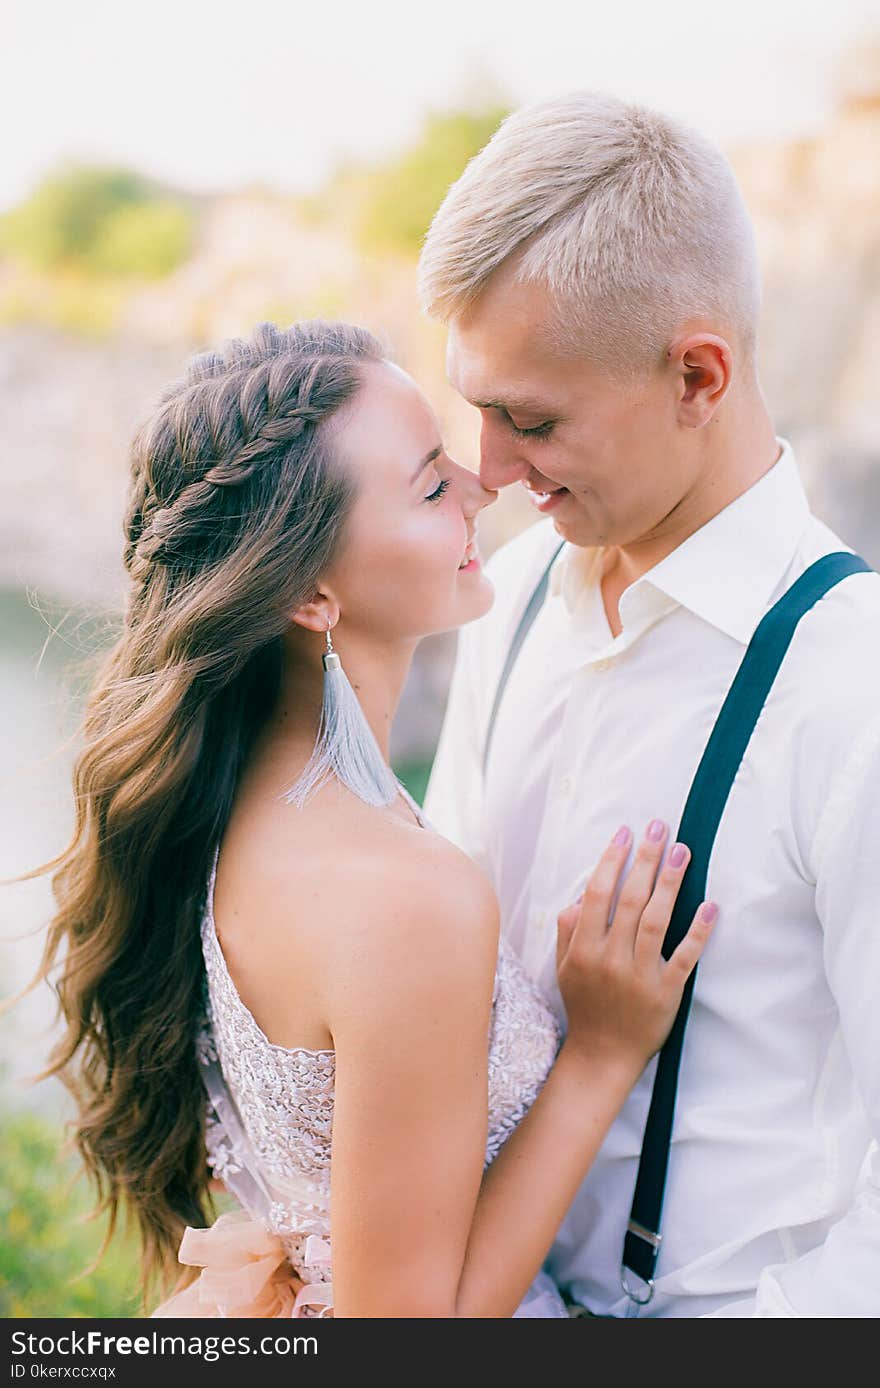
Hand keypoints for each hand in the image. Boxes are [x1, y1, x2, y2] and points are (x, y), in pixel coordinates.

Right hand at [555, 821, 716, 1071]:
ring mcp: (640, 975)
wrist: (603, 1055)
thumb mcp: (564, 967)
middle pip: (629, 899)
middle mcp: (611, 958)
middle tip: (659, 828)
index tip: (623, 834)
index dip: (611, 861)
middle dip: (645, 859)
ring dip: (669, 883)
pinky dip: (697, 931)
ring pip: (656, 920)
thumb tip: (581, 897)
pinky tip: (709, 905)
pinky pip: (685, 957)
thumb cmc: (585, 1005)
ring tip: (682, 852)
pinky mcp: (667, 992)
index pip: (598, 894)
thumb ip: (569, 930)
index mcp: (584, 949)